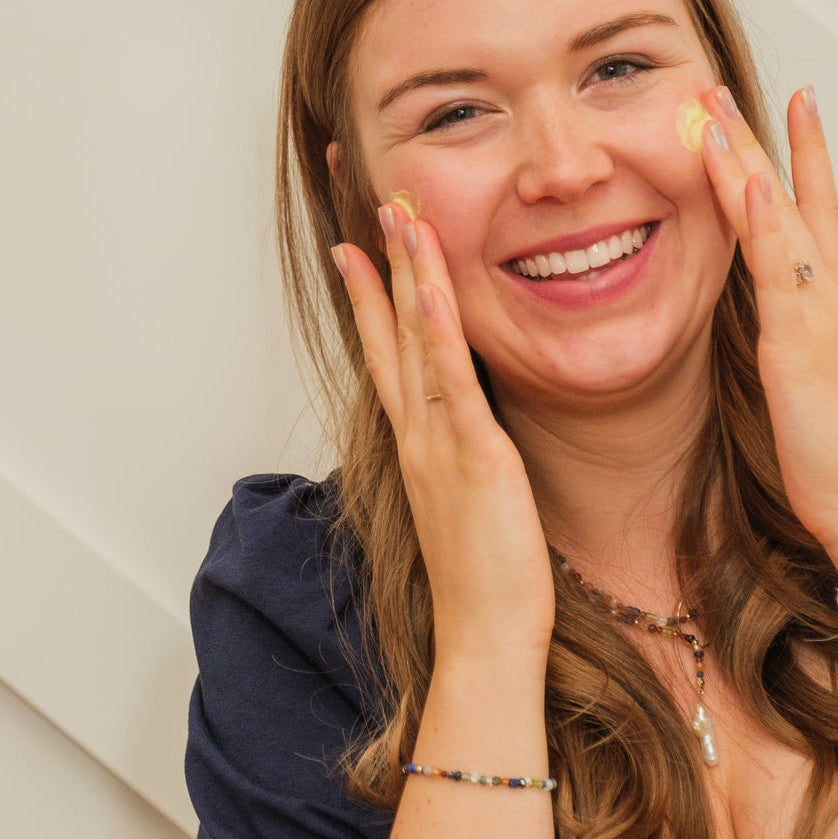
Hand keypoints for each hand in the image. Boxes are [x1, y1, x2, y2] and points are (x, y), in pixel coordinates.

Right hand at [332, 202, 555, 661]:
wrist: (482, 638)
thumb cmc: (482, 575)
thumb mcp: (466, 499)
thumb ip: (460, 453)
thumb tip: (467, 424)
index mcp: (419, 440)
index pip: (386, 352)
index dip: (369, 297)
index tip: (355, 248)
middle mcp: (418, 432)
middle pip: (392, 331)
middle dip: (383, 261)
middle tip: (374, 200)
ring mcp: (439, 442)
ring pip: (417, 342)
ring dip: (408, 274)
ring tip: (398, 214)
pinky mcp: (474, 458)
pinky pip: (452, 382)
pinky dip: (439, 330)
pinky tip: (432, 287)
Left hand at [698, 85, 837, 569]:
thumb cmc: (835, 450)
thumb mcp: (805, 376)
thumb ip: (792, 333)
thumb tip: (771, 313)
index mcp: (824, 301)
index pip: (813, 209)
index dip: (802, 155)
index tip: (790, 107)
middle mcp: (825, 293)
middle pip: (791, 196)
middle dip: (758, 138)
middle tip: (720, 88)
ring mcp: (815, 310)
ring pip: (778, 216)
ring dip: (747, 157)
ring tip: (716, 108)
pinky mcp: (799, 339)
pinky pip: (777, 268)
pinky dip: (761, 221)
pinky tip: (743, 181)